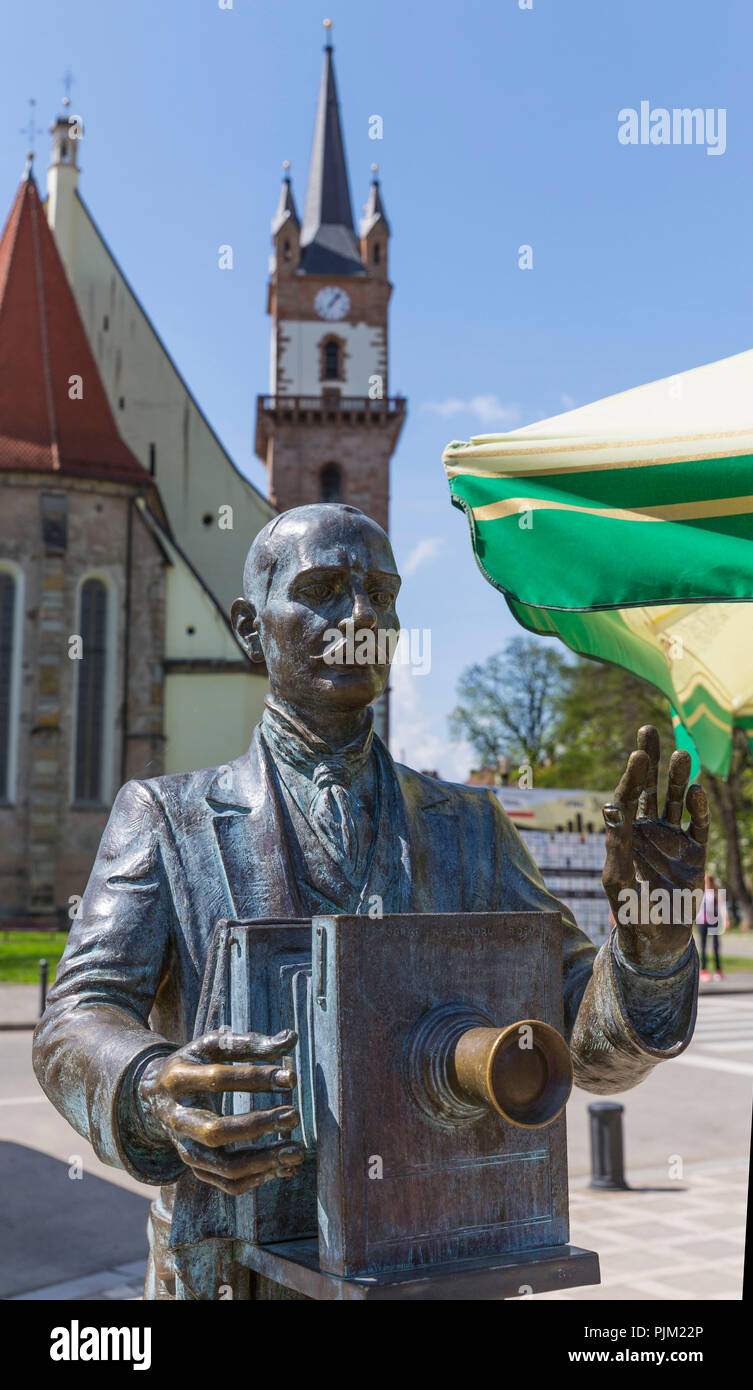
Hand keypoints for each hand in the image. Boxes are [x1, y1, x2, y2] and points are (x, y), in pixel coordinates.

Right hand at [138, 1028, 304, 1194]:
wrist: (154, 1096)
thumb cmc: (194, 1064)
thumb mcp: (213, 1045)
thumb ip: (250, 1042)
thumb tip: (291, 1038)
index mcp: (178, 1079)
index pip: (217, 1079)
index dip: (255, 1078)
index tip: (291, 1078)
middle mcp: (177, 1118)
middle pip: (216, 1131)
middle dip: (258, 1126)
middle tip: (294, 1115)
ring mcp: (185, 1148)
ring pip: (224, 1167)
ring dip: (264, 1162)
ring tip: (297, 1150)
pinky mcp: (196, 1168)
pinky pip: (229, 1184)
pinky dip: (260, 1178)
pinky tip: (286, 1166)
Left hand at [602, 725, 709, 970]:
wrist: (657, 941)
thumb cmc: (630, 913)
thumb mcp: (620, 882)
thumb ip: (618, 847)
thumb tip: (612, 809)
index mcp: (623, 836)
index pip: (625, 799)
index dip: (631, 777)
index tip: (637, 754)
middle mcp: (646, 831)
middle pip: (646, 789)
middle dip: (648, 761)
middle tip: (647, 731)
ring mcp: (670, 840)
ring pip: (673, 801)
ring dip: (677, 778)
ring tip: (681, 755)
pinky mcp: (694, 852)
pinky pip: (698, 824)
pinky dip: (698, 808)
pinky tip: (697, 791)